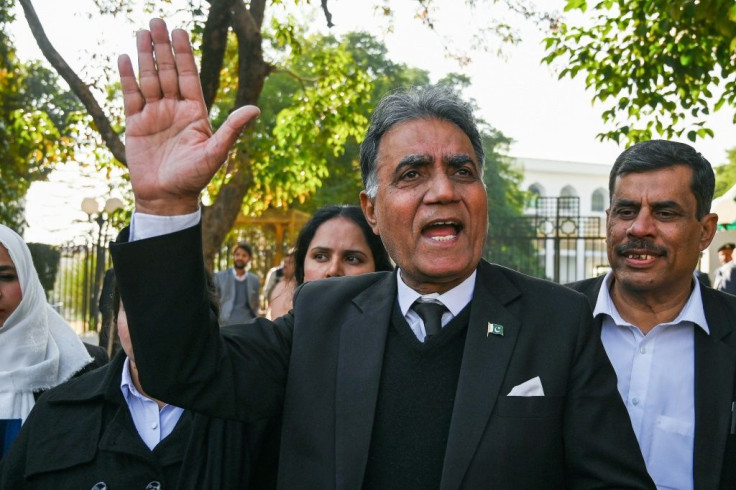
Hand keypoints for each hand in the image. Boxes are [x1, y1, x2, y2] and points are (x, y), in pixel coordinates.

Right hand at [117, 18, 259, 214]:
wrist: (167, 198)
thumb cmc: (194, 178)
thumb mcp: (216, 152)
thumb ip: (232, 129)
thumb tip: (255, 109)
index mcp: (195, 113)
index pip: (189, 76)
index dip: (184, 54)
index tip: (180, 31)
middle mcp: (174, 110)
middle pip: (167, 71)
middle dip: (162, 47)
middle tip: (156, 20)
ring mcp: (154, 115)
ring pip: (149, 79)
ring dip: (145, 56)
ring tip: (141, 31)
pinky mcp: (136, 125)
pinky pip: (131, 96)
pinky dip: (128, 78)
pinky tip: (125, 58)